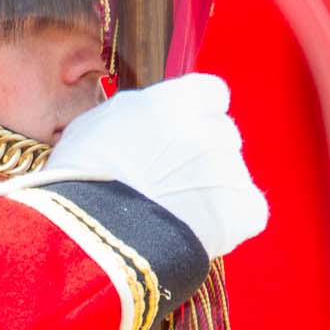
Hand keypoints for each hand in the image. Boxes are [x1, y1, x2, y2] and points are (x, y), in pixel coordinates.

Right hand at [40, 73, 268, 258]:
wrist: (93, 236)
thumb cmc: (80, 179)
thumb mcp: (96, 124)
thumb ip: (134, 115)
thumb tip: (144, 121)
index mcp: (177, 100)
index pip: (211, 93)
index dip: (195, 114)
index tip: (178, 134)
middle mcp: (211, 129)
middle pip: (222, 135)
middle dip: (201, 156)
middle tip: (168, 182)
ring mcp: (231, 171)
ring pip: (232, 175)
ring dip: (211, 191)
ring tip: (173, 216)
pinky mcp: (244, 212)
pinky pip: (249, 212)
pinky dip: (230, 223)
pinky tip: (197, 232)